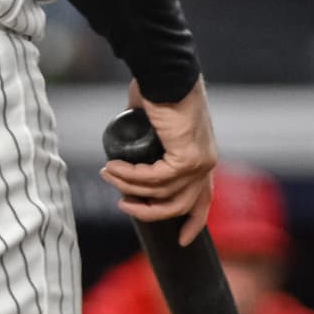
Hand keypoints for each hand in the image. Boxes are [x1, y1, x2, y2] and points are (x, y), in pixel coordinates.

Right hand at [102, 79, 217, 244]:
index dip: (193, 222)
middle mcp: (206, 163)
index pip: (203, 199)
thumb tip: (123, 145)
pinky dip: (130, 177)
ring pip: (161, 193)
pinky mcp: (187, 158)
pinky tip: (113, 168)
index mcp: (203, 157)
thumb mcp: (154, 122)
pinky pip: (154, 179)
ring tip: (108, 174)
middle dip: (147, 211)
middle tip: (122, 204)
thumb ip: (145, 136)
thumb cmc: (159, 88)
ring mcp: (200, 162)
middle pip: (180, 206)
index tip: (181, 240)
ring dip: (129, 187)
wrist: (165, 73)